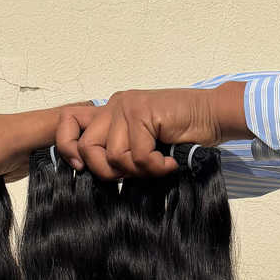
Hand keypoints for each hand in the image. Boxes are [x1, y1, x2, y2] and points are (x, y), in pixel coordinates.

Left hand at [54, 83, 251, 179]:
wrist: (212, 118)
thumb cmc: (181, 137)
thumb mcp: (140, 147)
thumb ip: (116, 153)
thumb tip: (89, 174)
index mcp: (109, 112)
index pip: (68, 123)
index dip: (67, 148)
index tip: (81, 169)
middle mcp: (114, 105)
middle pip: (86, 148)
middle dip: (108, 172)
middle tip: (135, 174)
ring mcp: (127, 106)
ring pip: (112, 155)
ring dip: (137, 171)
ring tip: (158, 166)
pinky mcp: (142, 111)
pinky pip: (137, 156)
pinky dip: (156, 168)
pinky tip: (170, 163)